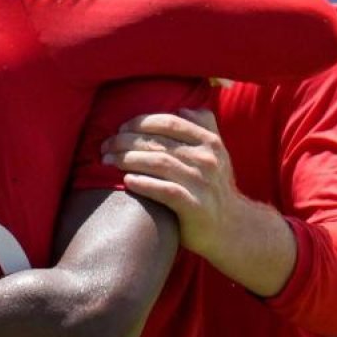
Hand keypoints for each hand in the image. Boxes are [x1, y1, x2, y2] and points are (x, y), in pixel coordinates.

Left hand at [101, 108, 239, 268]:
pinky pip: (164, 190)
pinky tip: (127, 180)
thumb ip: (204, 128)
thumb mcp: (217, 154)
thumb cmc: (214, 187)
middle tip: (105, 146)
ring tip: (107, 161)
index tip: (121, 128)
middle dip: (126, 141)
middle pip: (158, 142)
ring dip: (127, 159)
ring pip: (158, 163)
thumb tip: (183, 109)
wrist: (231, 228)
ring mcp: (202, 183)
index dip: (141, 122)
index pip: (169, 122)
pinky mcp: (194, 206)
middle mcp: (207, 159)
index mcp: (210, 142)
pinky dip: (143, 183)